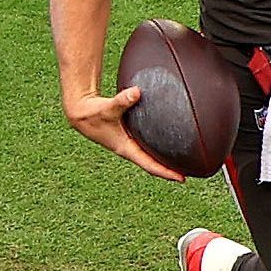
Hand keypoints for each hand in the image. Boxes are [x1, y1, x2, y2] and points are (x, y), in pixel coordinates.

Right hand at [65, 85, 185, 181]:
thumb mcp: (108, 108)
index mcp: (126, 149)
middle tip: (189, 172)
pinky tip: (168, 143)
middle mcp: (129, 149)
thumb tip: (136, 92)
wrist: (81, 112)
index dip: (166, 173)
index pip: (149, 165)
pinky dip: (157, 148)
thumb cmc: (93, 113)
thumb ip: (122, 101)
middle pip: (153, 164)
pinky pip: (147, 147)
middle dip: (170, 170)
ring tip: (182, 162)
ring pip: (150, 157)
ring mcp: (129, 144)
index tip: (182, 178)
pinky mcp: (129, 136)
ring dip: (164, 161)